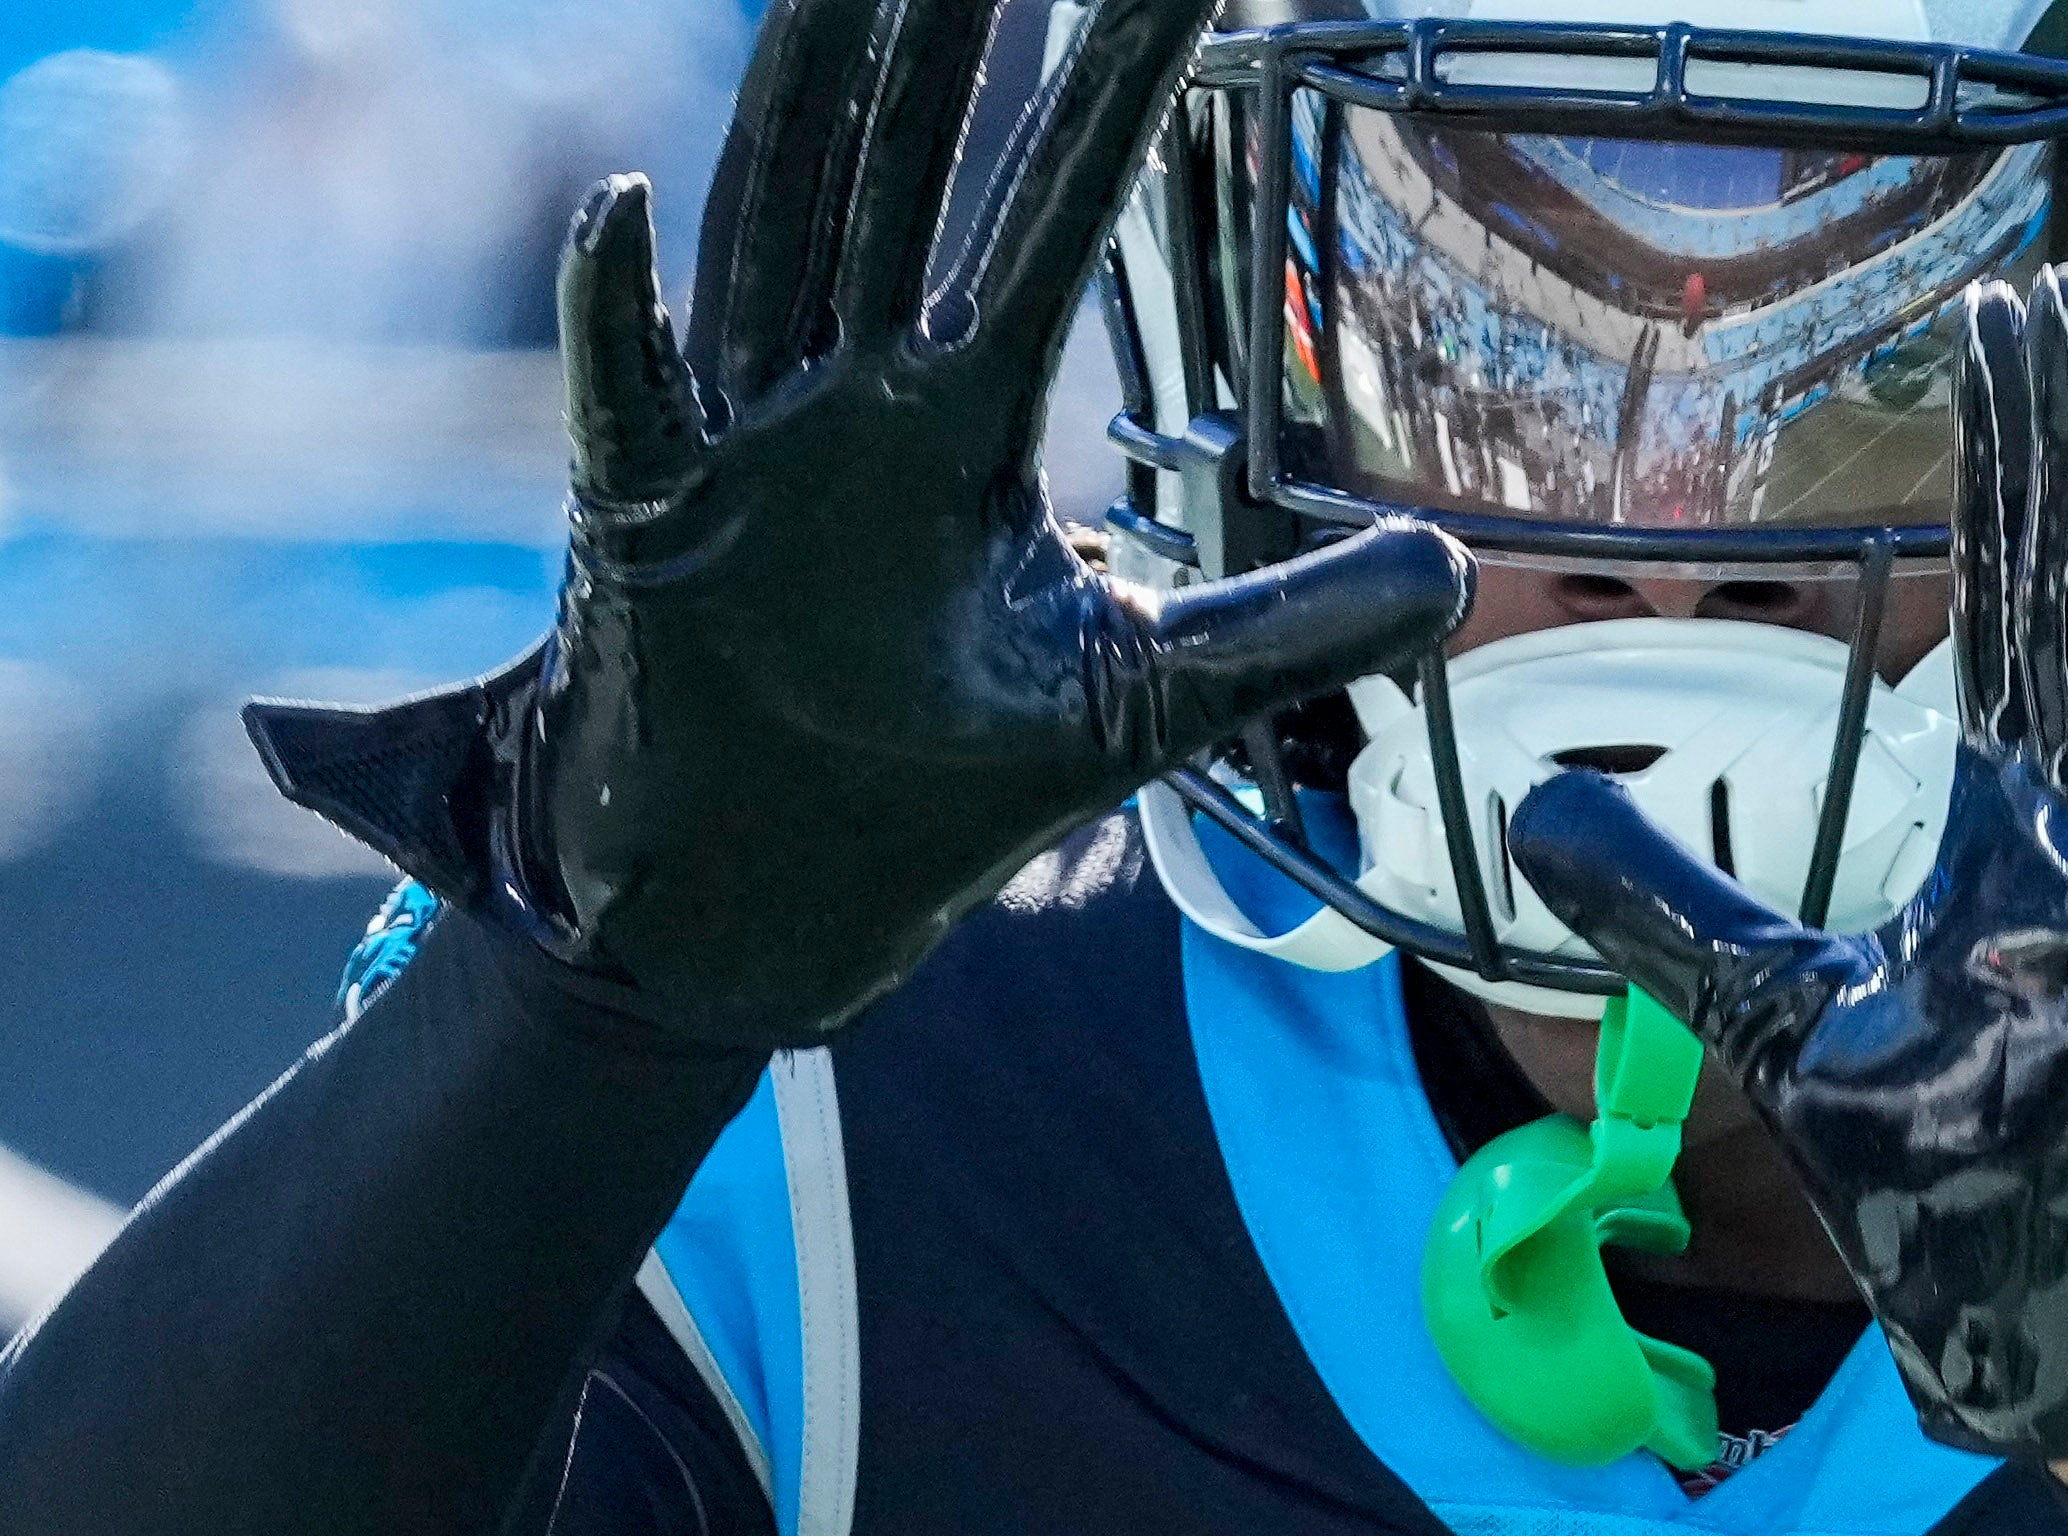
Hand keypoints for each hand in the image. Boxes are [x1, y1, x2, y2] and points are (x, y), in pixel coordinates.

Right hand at [249, 0, 1467, 1045]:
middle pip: (892, 175)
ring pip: (771, 236)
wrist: (776, 915)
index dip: (1102, 93)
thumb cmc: (932, 794)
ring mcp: (738, 453)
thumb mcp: (1145, 702)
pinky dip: (613, 317)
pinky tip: (623, 208)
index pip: (1044, 216)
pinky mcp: (643, 533)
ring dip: (803, 105)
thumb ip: (1288, 628)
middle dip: (937, 35)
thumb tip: (1454, 576)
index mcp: (956, 424)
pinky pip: (620, 406)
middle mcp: (845, 402)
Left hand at [1507, 267, 2067, 1460]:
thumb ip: (1664, 905)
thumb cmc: (1953, 1180)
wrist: (2061, 1346)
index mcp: (2007, 837)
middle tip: (2056, 291)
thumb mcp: (1769, 1018)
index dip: (2006, 474)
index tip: (1997, 333)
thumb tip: (1521, 805)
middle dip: (2067, 450)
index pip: (2011, 614)